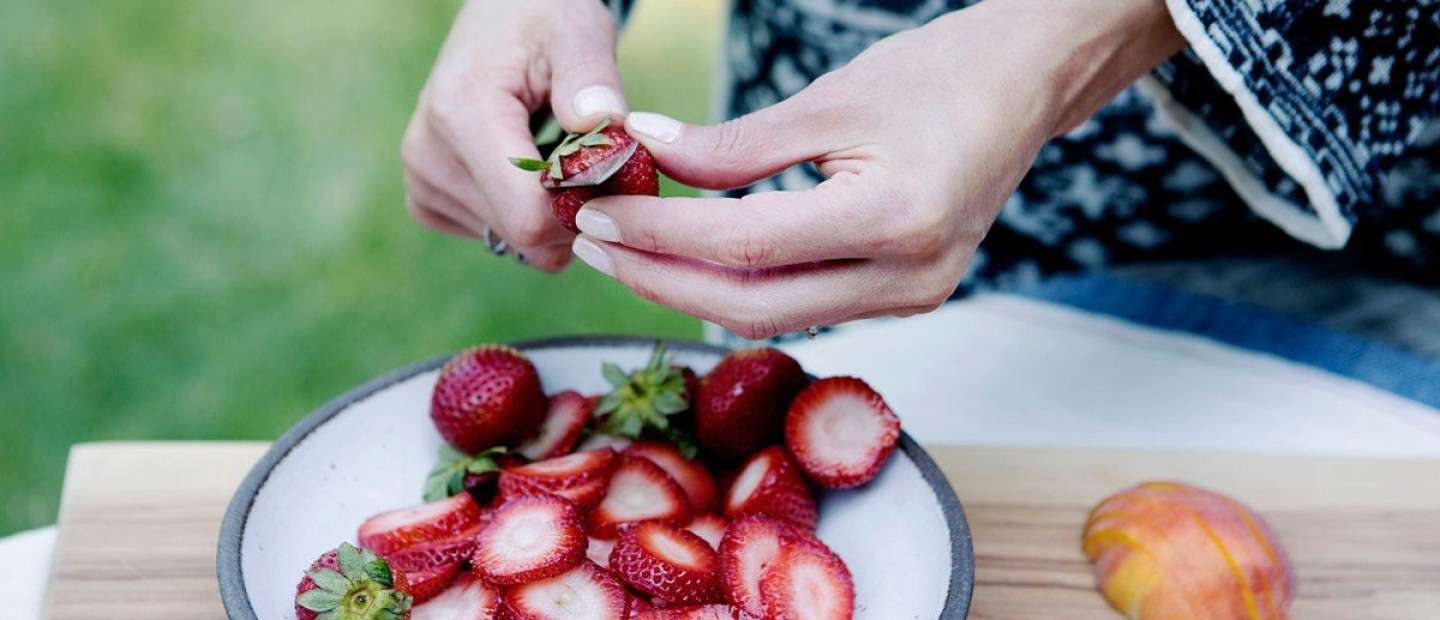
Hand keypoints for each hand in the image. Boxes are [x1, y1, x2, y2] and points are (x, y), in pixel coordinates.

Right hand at [402, 0, 626, 271]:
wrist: (499, 20)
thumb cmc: (544, 20)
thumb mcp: (576, 32)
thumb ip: (591, 77)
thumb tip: (603, 118)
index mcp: (461, 114)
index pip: (528, 215)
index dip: (585, 208)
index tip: (616, 175)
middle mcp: (428, 156)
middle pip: (526, 236)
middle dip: (576, 211)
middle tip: (598, 162)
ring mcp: (422, 183)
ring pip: (518, 244)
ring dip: (555, 213)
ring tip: (559, 155)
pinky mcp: (426, 200)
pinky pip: (501, 240)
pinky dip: (529, 216)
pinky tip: (531, 169)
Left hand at [568, 0, 1183, 337]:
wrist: (1024, 87)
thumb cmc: (937, 75)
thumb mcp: (829, 100)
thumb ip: (734, 145)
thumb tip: (644, 151)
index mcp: (895, 218)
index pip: (746, 246)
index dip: (661, 232)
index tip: (597, 210)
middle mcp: (909, 278)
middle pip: (752, 306)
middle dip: (660, 277)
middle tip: (594, 241)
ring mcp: (915, 299)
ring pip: (775, 317)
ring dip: (693, 288)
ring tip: (629, 247)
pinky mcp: (908, 299)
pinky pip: (804, 307)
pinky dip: (741, 286)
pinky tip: (693, 256)